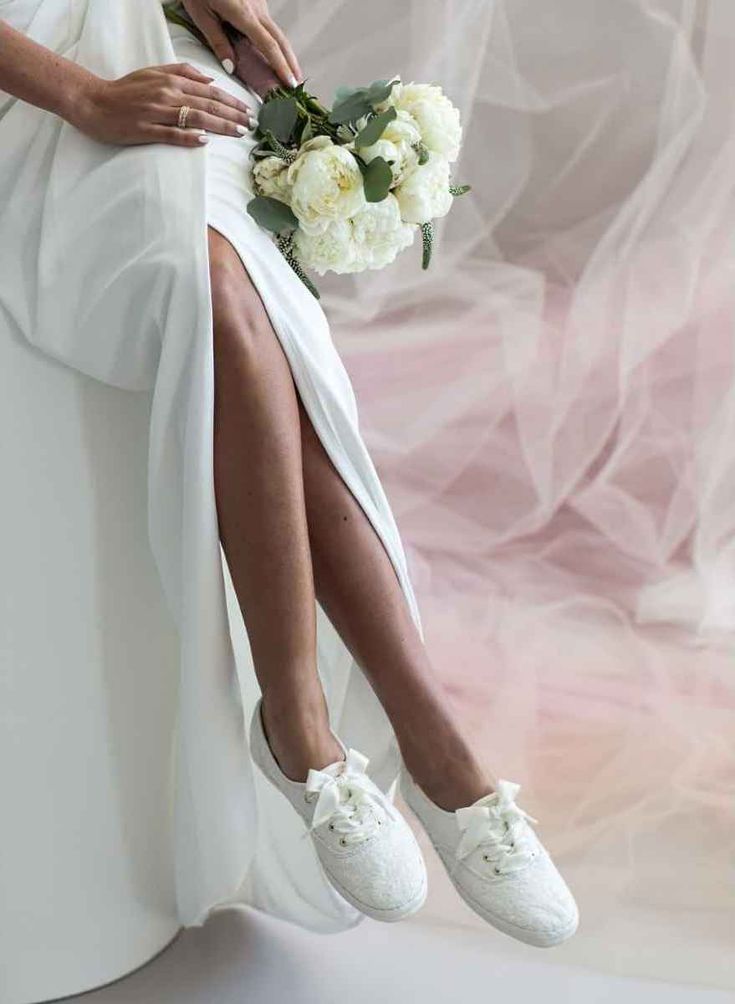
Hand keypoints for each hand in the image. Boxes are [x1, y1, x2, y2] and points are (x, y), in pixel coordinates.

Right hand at [69, 62, 253, 146]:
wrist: (94, 102)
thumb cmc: (126, 90)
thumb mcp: (154, 72)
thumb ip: (181, 72)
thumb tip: (209, 80)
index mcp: (170, 81)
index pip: (208, 92)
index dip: (231, 102)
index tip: (248, 111)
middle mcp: (166, 94)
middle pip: (207, 105)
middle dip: (233, 115)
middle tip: (252, 125)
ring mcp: (156, 113)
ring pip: (195, 118)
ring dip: (220, 126)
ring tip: (238, 133)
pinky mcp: (145, 130)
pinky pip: (170, 134)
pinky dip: (188, 137)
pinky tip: (204, 141)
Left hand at [182, 0, 301, 86]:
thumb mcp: (201, 15)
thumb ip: (217, 41)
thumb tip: (231, 67)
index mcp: (244, 14)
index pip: (268, 45)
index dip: (281, 66)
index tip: (290, 83)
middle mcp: (257, 9)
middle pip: (281, 40)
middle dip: (291, 63)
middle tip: (298, 83)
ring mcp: (259, 4)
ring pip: (278, 32)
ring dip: (286, 53)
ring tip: (290, 72)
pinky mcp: (257, 1)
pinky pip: (270, 25)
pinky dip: (276, 42)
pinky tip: (276, 54)